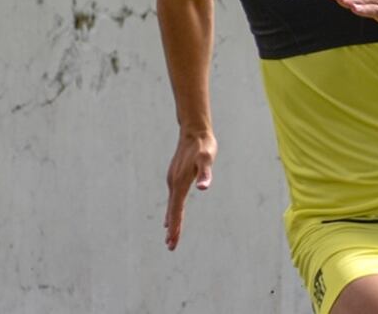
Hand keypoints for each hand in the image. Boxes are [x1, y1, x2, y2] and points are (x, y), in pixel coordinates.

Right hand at [164, 131, 217, 250]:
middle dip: (172, 229)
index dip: (175, 226)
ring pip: (171, 205)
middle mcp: (173, 183)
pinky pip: (173, 198)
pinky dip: (171, 210)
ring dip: (171, 221)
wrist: (194, 131)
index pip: (177, 209)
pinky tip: (170, 216)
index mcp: (180, 182)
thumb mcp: (207, 158)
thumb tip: (203, 187)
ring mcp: (173, 180)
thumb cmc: (203, 145)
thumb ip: (205, 173)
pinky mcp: (175, 176)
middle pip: (172, 210)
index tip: (172, 241)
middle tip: (171, 246)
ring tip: (170, 235)